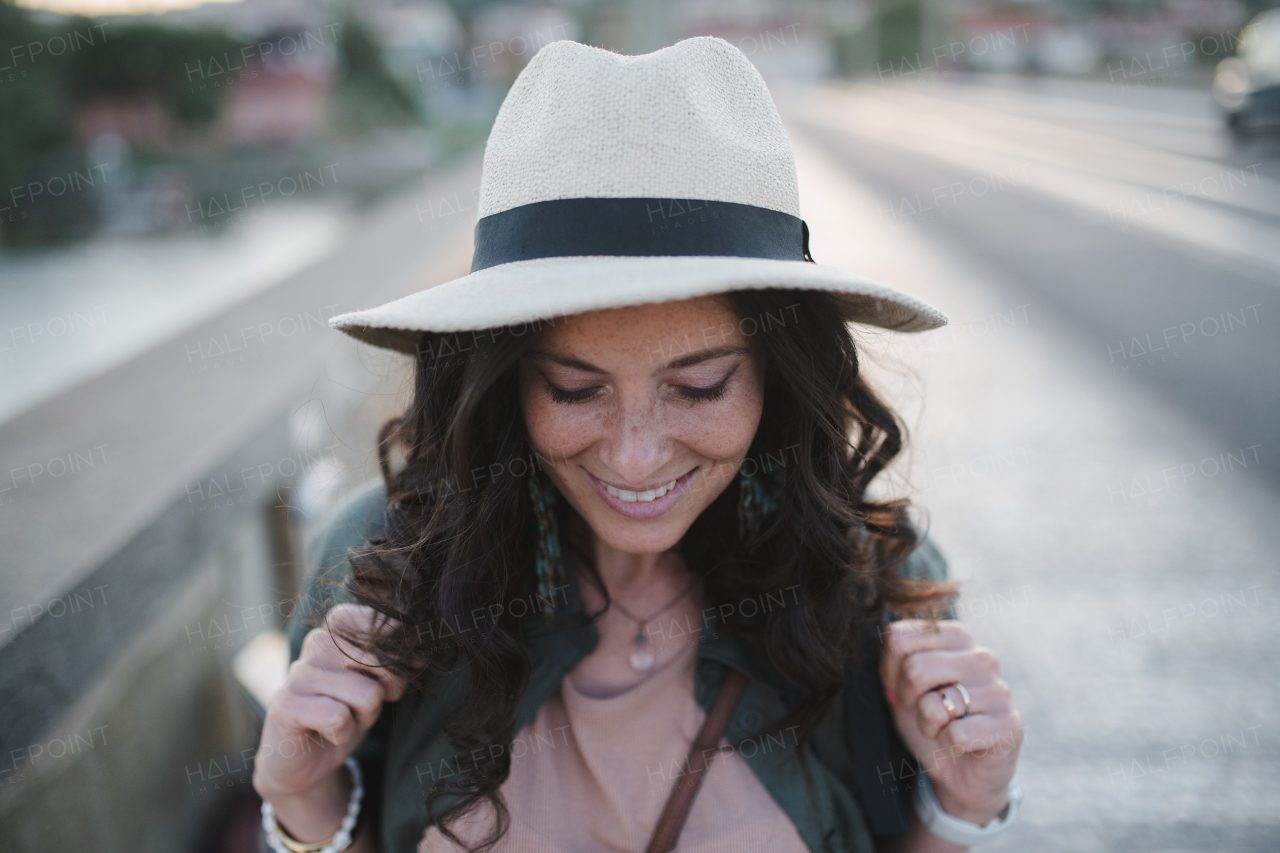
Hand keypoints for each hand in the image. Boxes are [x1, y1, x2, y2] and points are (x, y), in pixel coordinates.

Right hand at [253, 604, 408, 840]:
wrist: (304, 759)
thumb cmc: (346, 713)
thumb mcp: (380, 682)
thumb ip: (397, 660)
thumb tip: (418, 647)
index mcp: (340, 628)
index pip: (385, 624)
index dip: (398, 657)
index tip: (386, 677)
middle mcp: (318, 641)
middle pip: (384, 660)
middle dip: (385, 692)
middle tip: (361, 705)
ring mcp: (299, 672)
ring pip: (368, 695)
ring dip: (363, 716)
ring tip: (342, 718)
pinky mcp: (285, 704)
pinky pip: (339, 719)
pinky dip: (342, 733)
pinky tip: (326, 733)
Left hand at [880, 619, 1022, 824]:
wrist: (961, 771)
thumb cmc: (931, 722)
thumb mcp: (902, 687)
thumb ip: (893, 661)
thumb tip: (891, 647)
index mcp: (957, 637)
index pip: (899, 638)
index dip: (889, 672)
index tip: (904, 690)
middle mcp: (982, 657)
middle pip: (915, 668)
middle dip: (908, 700)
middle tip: (925, 713)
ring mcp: (1000, 689)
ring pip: (933, 705)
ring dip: (929, 726)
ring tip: (946, 727)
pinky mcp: (1010, 724)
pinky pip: (956, 734)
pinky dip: (947, 745)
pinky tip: (962, 744)